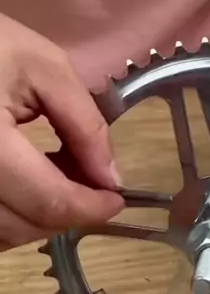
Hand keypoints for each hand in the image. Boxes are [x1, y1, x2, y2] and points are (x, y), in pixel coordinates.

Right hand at [0, 15, 123, 250]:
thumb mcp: (45, 68)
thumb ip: (85, 124)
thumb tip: (110, 179)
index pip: (47, 201)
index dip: (91, 208)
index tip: (116, 198)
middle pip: (22, 225)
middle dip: (67, 214)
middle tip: (90, 184)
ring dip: (36, 221)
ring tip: (57, 180)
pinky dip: (9, 218)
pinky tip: (24, 187)